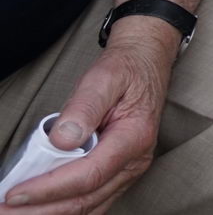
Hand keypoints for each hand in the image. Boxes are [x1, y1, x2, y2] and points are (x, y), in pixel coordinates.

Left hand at [5, 31, 173, 211]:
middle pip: (85, 199)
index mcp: (134, 137)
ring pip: (87, 207)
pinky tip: (40, 210)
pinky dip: (64, 210)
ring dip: (49, 214)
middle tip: (4, 210)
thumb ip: (84, 107)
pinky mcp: (119, 175)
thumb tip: (61, 140)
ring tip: (15, 212)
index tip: (14, 193)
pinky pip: (92, 203)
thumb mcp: (104, 78)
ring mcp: (129, 171)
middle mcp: (135, 161)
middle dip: (40, 210)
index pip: (88, 174)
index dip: (49, 188)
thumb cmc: (125, 71)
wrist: (145, 65)